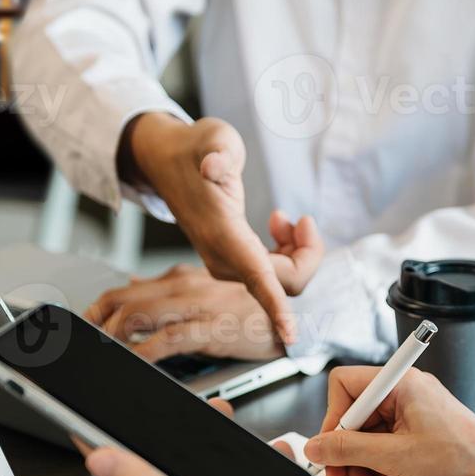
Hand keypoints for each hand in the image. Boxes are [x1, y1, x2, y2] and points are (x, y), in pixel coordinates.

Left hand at [83, 263, 284, 361]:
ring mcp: (198, 307)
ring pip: (141, 315)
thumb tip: (135, 291)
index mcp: (182, 279)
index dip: (98, 307)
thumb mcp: (207, 292)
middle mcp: (185, 287)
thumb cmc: (251, 309)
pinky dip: (146, 351)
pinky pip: (169, 339)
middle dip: (97, 323)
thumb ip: (171, 292)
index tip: (83, 324)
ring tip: (101, 352)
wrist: (294, 316)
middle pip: (125, 300)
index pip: (126, 289)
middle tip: (82, 343)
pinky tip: (134, 362)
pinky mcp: (212, 329)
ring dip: (115, 335)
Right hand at [124, 114, 323, 342]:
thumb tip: (213, 166)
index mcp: (223, 233)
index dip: (275, 307)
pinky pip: (271, 275)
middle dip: (306, 255)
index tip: (290, 335)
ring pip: (279, 280)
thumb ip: (216, 153)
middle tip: (302, 219)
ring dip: (296, 253)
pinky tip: (279, 228)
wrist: (168, 162)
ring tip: (287, 220)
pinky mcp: (231, 262)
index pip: (256, 277)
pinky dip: (286, 254)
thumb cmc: (196, 149)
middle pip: (282, 281)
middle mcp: (223, 257)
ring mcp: (226, 264)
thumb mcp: (212, 139)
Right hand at [303, 367, 474, 475]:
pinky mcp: (420, 429)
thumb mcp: (393, 457)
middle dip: (346, 449)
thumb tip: (316, 446)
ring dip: (362, 462)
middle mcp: (406, 391)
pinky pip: (386, 441)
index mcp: (401, 383)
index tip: (333, 447)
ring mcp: (414, 410)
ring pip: (369, 432)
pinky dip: (380, 463)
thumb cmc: (461, 460)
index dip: (334, 418)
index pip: (345, 385)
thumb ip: (348, 449)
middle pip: (355, 413)